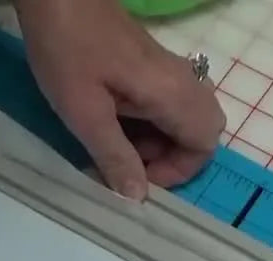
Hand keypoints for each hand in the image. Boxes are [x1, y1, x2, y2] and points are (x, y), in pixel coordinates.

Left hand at [13, 0, 225, 199]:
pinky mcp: (151, 65)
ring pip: (185, 117)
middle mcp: (181, 81)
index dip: (178, 171)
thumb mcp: (84, 113)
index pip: (205, 144)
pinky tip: (114, 123)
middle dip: (173, 158)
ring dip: (159, 141)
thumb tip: (138, 197)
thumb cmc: (67, 51)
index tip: (138, 177)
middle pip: (202, 131)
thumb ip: (114, 156)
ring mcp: (168, 70)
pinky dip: (150, 123)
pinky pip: (168, 102)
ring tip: (117, 148)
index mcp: (171, 93)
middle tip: (132, 165)